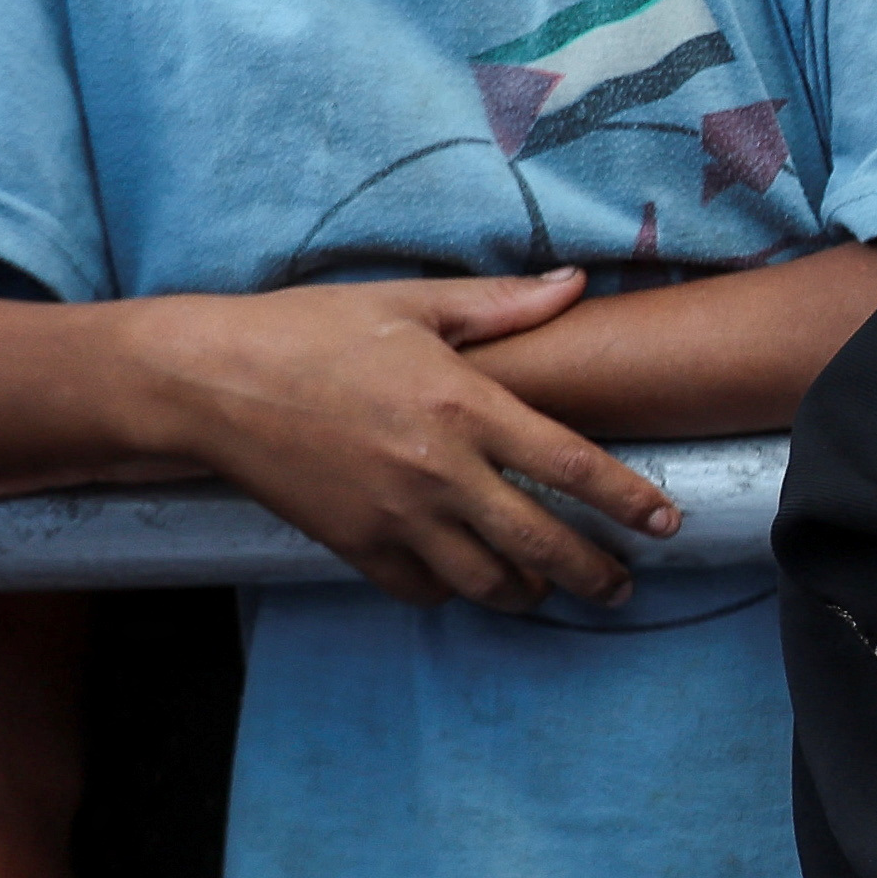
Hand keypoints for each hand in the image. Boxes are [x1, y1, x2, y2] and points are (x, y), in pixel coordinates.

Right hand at [94, 272, 680, 611]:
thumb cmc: (309, 331)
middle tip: (622, 586)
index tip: (668, 523)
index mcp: (465, 406)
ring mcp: (395, 516)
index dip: (631, 502)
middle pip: (543, 545)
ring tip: (550, 588)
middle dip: (595, 575)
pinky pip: (422, 591)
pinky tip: (467, 579)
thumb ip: (501, 306)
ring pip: (487, 583)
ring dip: (528, 592)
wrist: (208, 380)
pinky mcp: (353, 545)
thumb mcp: (410, 304)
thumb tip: (575, 284)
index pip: (574, 466)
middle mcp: (439, 470)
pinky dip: (452, 593)